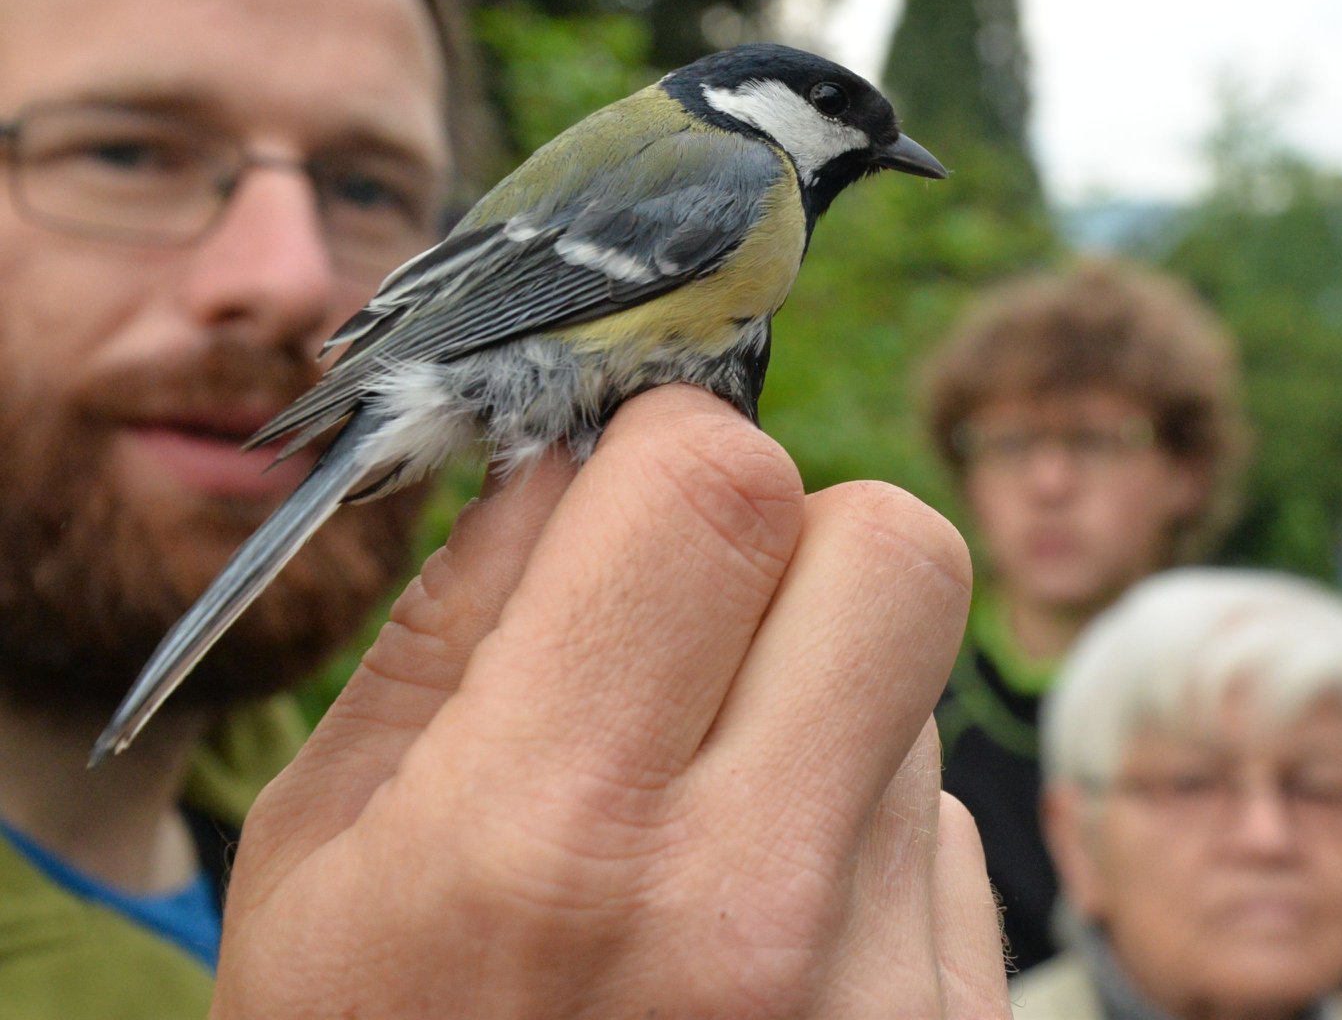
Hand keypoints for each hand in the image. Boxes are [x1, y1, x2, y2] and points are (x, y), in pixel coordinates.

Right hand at [213, 386, 1006, 1018]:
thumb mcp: (325, 859)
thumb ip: (459, 625)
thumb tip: (581, 454)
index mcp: (546, 841)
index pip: (723, 488)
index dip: (677, 448)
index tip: (633, 492)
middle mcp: (749, 914)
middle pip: (895, 548)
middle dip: (795, 537)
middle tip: (698, 614)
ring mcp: (883, 991)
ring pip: (919, 687)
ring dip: (817, 697)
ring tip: (697, 818)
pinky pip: (944, 827)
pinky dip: (859, 827)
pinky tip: (761, 921)